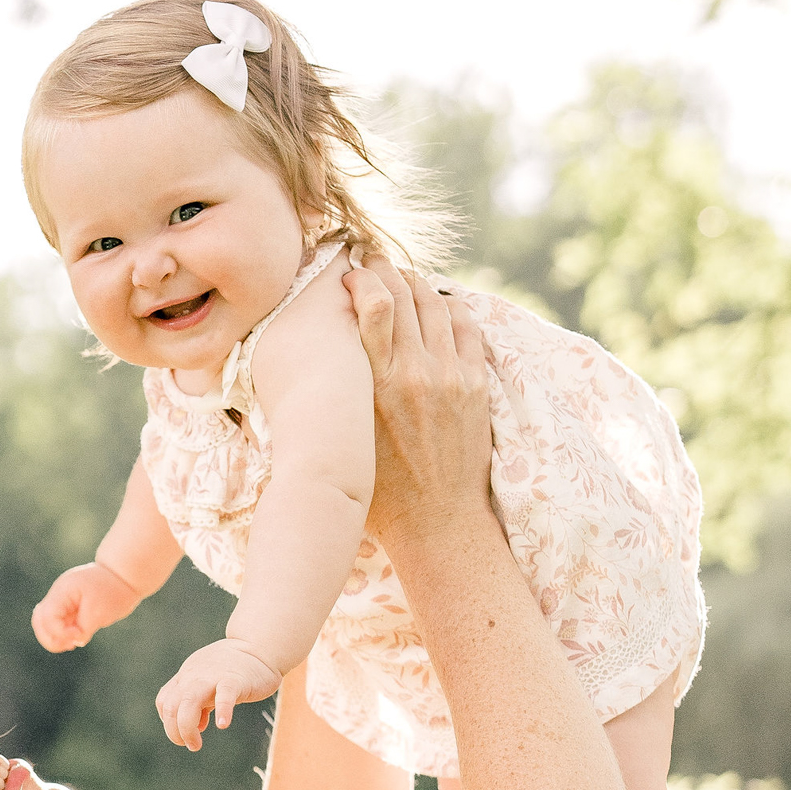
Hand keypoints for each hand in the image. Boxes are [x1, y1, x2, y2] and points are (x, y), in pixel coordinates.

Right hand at [32, 561, 141, 651]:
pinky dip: (62, 634)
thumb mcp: (100, 611)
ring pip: (45, 624)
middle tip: (70, 645)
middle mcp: (58, 595)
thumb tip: (76, 642)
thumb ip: (85, 628)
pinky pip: (57, 624)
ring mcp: (62, 601)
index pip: (47, 616)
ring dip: (54, 637)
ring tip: (71, 644)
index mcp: (63, 591)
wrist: (123, 576)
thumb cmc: (113, 590)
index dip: (59, 632)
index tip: (80, 635)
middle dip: (51, 637)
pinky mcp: (69, 608)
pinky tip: (74, 640)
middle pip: (39, 620)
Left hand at [156, 638, 282, 749]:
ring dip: (187, 727)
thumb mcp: (209, 683)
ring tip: (195, 745)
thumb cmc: (233, 668)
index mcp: (186, 678)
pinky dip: (221, 710)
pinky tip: (222, 724)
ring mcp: (213, 677)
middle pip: (171, 705)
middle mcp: (194, 677)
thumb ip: (200, 703)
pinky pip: (224, 695)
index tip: (184, 733)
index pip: (165, 702)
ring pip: (189, 701)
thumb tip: (198, 726)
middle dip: (175, 731)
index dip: (169, 722)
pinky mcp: (235, 680)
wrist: (259, 647)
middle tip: (191, 745)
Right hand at [341, 261, 491, 552]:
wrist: (439, 524)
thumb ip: (338, 396)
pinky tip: (437, 305)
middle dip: (386, 270)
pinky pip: (467, 325)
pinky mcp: (476, 385)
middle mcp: (417, 373)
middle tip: (372, 265)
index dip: (362, 278)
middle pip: (405, 292)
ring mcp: (452, 376)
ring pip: (437, 302)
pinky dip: (450, 306)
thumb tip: (314, 361)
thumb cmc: (380, 493)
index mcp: (377, 386)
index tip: (349, 278)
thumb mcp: (346, 440)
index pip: (375, 303)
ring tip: (401, 281)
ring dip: (417, 284)